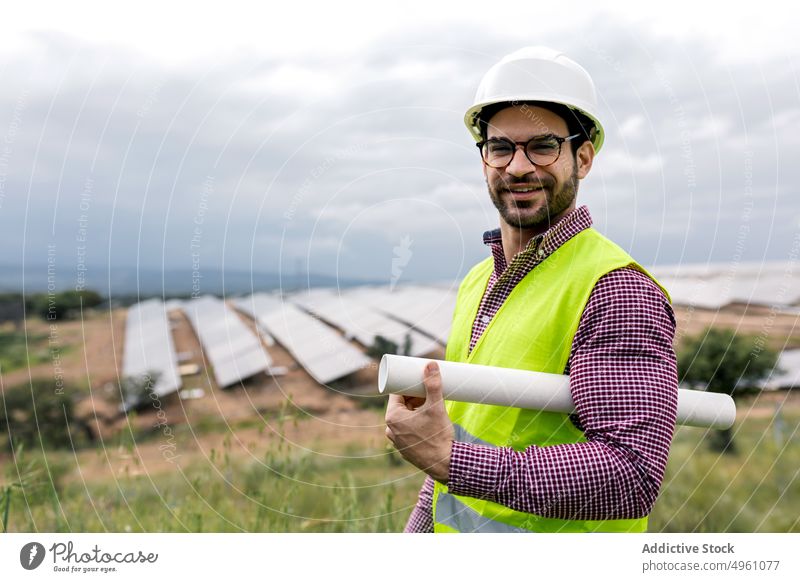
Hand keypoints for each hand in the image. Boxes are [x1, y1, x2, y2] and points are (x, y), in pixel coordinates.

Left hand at [385, 361, 453, 482]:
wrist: (445, 464)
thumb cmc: (438, 436)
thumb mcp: (436, 407)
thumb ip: (433, 385)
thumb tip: (431, 364)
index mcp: (393, 417)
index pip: (396, 394)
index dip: (407, 385)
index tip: (417, 380)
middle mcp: (391, 430)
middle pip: (401, 406)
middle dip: (413, 397)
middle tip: (427, 390)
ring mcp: (397, 441)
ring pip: (405, 419)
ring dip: (415, 410)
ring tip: (429, 404)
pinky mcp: (406, 449)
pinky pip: (408, 431)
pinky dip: (416, 424)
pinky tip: (426, 422)